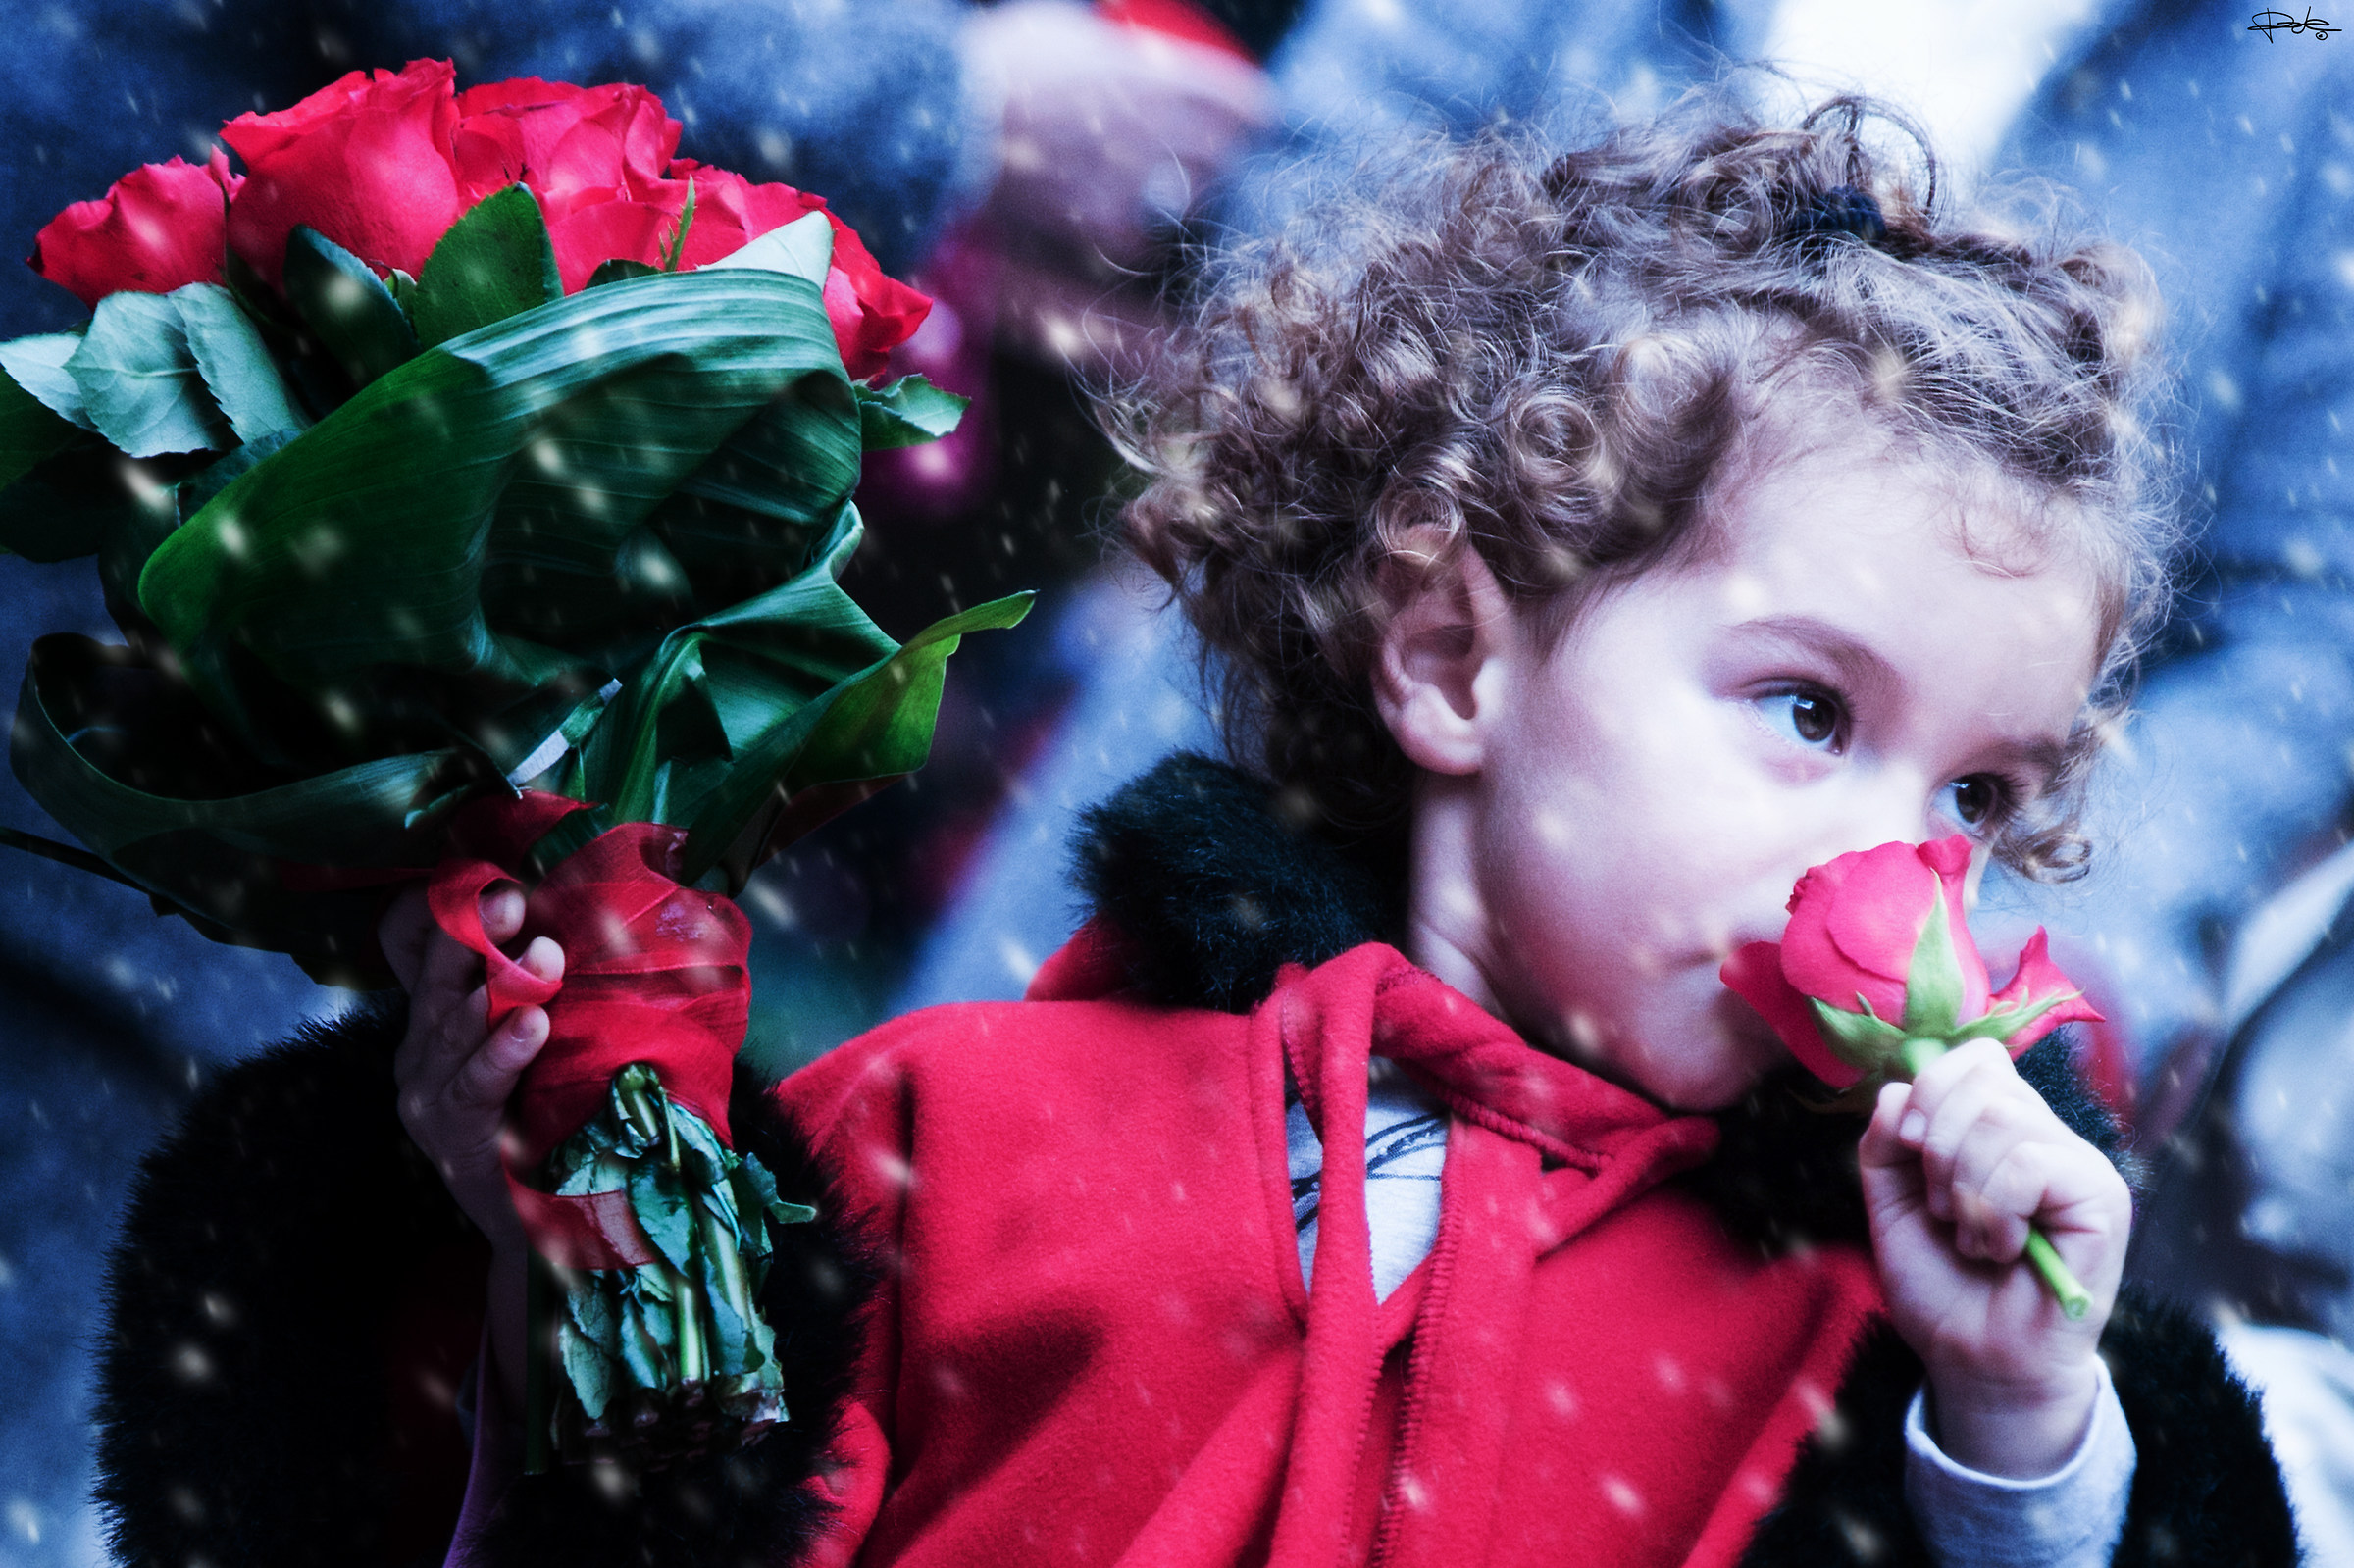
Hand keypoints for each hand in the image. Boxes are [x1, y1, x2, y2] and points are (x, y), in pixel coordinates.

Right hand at [380, 884, 564, 1253]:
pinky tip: (530, 1025)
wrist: (543, 1228)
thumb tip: (587, 924)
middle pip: (441, 975)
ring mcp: (427, 1093)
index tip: (495, 871)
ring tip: (541, 952)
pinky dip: (501, 1052)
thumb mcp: (544, 1043)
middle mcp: (422, 1050)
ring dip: (500, 984)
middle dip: (475, 931)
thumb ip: (545, 991)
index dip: (453, 911)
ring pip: (455, 1023)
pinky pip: (474, 1084)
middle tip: (512, 894)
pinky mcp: (449, 1134)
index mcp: (439, 1020)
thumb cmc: (551, 1121)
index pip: (427, 949)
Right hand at [960, 0, 1274, 274]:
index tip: (1264, 119)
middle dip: (1231, 156)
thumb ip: (1102, 47)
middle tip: (1230, 162)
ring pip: (1194, 194)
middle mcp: (1148, 125)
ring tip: (1194, 196)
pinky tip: (1146, 240)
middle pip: (1223, 151)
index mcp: (1145, 73)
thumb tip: (1121, 53)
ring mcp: (1126, 176)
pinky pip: (1142, 239)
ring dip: (1198, 194)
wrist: (946, 113)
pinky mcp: (1094, 218)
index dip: (1256, 113)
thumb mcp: (1060, 30)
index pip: (1232, 98)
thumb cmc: (992, 63)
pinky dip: (1147, 239)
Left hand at [1858, 1039, 2131, 1476]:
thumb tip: (1899, 1089)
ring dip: (1962, 1189)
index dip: (1928, 1090)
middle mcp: (2047, 1136)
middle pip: (1982, 1079)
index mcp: (2002, 1128)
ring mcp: (2080, 1164)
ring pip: (1999, 1118)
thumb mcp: (1890, 1198)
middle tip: (1944, 1211)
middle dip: (1935, 1146)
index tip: (1909, 1148)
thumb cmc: (1941, 1282)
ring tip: (1973, 1239)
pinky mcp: (2102, 1199)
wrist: (1972, 1359)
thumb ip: (1887, 1137)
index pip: (1976, 1058)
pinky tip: (2001, 1250)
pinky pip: (2029, 1162)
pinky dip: (1992, 1211)